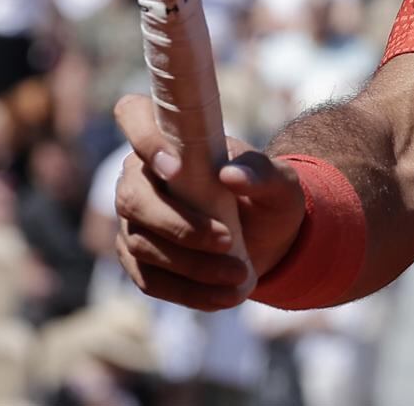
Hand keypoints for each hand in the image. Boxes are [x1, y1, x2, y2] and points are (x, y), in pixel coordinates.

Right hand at [112, 95, 307, 310]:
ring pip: (143, 245)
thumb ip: (262, 173)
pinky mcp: (139, 261)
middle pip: (132, 198)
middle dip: (179, 225)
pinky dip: (189, 292)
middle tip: (227, 241)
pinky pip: (151, 280)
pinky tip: (223, 298)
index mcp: (170, 139)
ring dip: (192, 265)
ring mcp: (134, 221)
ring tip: (240, 276)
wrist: (268, 238)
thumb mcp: (280, 182)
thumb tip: (231, 175)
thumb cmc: (267, 195)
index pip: (132, 115)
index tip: (175, 166)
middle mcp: (141, 176)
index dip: (142, 136)